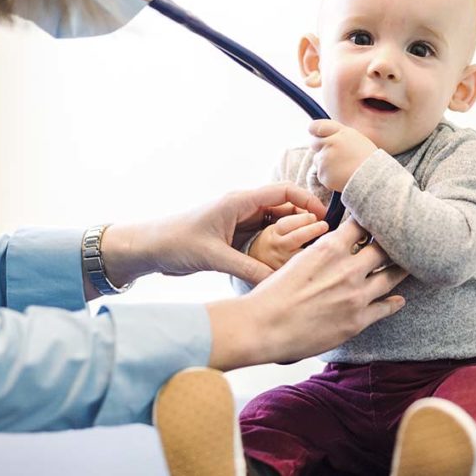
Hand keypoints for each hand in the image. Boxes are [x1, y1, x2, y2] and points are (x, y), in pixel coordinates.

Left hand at [95, 183, 326, 297]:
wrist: (150, 248)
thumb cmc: (175, 243)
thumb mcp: (213, 257)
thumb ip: (246, 268)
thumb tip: (276, 284)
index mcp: (239, 202)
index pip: (283, 192)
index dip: (307, 201)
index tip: (325, 218)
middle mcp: (242, 208)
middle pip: (285, 207)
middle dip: (305, 220)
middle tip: (325, 241)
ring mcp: (240, 222)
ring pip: (276, 224)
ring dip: (293, 235)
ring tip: (312, 252)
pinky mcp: (235, 236)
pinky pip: (264, 237)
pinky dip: (278, 246)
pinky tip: (289, 262)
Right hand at [206, 219, 408, 369]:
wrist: (263, 326)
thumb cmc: (273, 293)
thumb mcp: (298, 260)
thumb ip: (323, 252)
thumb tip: (335, 247)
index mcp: (330, 248)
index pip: (363, 224)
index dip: (373, 221)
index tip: (381, 220)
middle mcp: (348, 268)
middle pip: (384, 248)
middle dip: (393, 243)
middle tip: (404, 241)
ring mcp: (356, 295)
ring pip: (391, 276)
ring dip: (400, 270)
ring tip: (408, 266)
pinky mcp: (357, 321)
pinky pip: (385, 308)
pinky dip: (394, 303)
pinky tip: (399, 300)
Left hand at [308, 119, 377, 191]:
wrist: (373, 178)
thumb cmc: (367, 159)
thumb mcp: (356, 138)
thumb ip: (338, 134)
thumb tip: (323, 135)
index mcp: (340, 133)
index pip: (317, 126)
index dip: (314, 130)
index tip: (315, 133)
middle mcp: (330, 144)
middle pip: (314, 143)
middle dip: (319, 147)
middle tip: (332, 154)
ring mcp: (325, 160)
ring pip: (317, 160)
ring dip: (325, 163)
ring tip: (342, 167)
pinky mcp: (323, 174)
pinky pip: (321, 174)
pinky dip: (328, 176)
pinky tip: (341, 176)